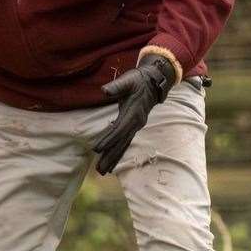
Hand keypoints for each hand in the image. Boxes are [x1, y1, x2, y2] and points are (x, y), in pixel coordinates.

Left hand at [92, 53, 176, 175]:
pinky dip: (118, 152)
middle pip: (121, 142)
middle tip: (100, 169)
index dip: (108, 139)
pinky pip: (125, 142)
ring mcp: (135, 126)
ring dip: (113, 158)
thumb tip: (104, 90)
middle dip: (110, 156)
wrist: (153, 81)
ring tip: (103, 171)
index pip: (119, 129)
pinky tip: (111, 161)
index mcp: (133, 113)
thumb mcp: (128, 80)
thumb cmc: (138, 80)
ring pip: (123, 145)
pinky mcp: (133, 126)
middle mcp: (136, 123)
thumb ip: (117, 87)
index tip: (97, 149)